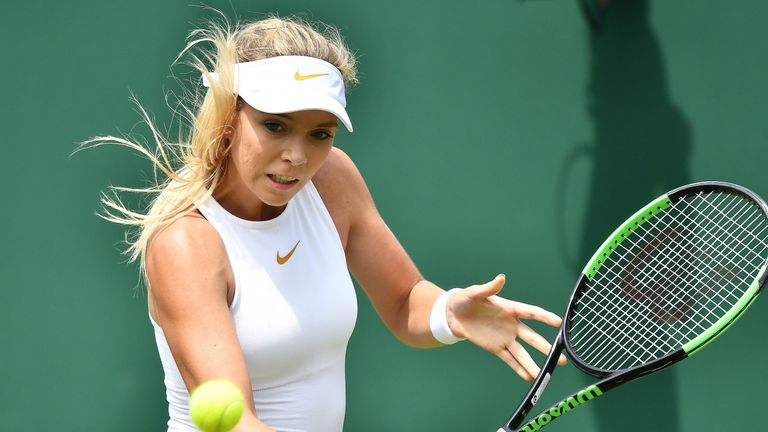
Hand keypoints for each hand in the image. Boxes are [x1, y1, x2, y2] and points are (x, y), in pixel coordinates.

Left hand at [446, 274, 566, 380]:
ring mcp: (504, 338)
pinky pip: (509, 359)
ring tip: (544, 375)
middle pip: (531, 337)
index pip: (531, 312)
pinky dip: (517, 368)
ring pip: (521, 353)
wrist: (452, 314)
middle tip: (561, 358)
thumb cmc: (465, 299)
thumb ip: (489, 288)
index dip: (545, 317)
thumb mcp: (475, 292)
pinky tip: (528, 377)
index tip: (559, 323)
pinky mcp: (495, 348)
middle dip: (545, 347)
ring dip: (532, 364)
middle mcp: (511, 325)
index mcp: (509, 308)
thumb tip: (501, 278)